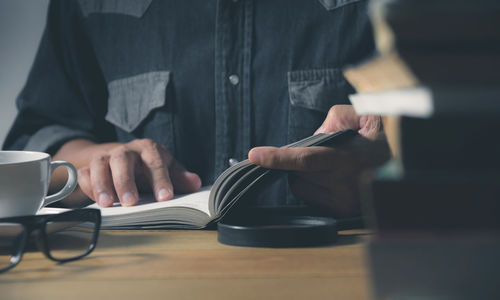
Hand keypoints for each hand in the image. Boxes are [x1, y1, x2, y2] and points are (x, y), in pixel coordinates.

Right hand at [76, 139, 200, 206]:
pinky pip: (84, 173)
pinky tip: (94, 199)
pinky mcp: (89, 167)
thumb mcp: (167, 169)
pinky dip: (87, 186)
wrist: (122, 157)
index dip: (161, 180)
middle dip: (126, 181)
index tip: (165, 197)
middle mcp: (126, 151)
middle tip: (131, 202)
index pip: (156, 162)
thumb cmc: (148, 166)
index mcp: (149, 150)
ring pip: (100, 164)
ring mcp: (106, 158)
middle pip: (123, 160)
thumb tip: (195, 183)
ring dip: (102, 184)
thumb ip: (180, 177)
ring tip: (107, 204)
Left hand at [248, 105, 389, 216]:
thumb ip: (335, 119)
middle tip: (319, 152)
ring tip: (329, 167)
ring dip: (303, 176)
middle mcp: (344, 185)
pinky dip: (313, 187)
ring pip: (301, 188)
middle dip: (297, 161)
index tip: (254, 156)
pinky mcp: (341, 213)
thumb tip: (314, 137)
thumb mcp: (363, 116)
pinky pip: (311, 199)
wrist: (408, 166)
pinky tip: (332, 180)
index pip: (305, 159)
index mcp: (348, 159)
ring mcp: (342, 203)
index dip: (277, 158)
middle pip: (297, 174)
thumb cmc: (382, 140)